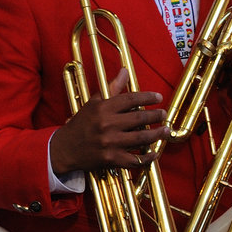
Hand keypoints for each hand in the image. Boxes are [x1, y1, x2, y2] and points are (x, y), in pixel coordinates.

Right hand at [49, 71, 169, 175]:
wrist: (64, 148)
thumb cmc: (81, 124)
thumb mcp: (94, 102)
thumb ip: (112, 87)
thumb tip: (125, 71)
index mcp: (103, 109)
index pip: (131, 99)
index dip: (147, 97)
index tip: (158, 97)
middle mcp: (107, 125)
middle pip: (139, 119)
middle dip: (155, 116)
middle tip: (164, 114)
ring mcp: (110, 143)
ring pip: (140, 139)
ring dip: (157, 135)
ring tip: (166, 131)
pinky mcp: (111, 159)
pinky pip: (134, 160)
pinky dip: (146, 157)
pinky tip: (154, 153)